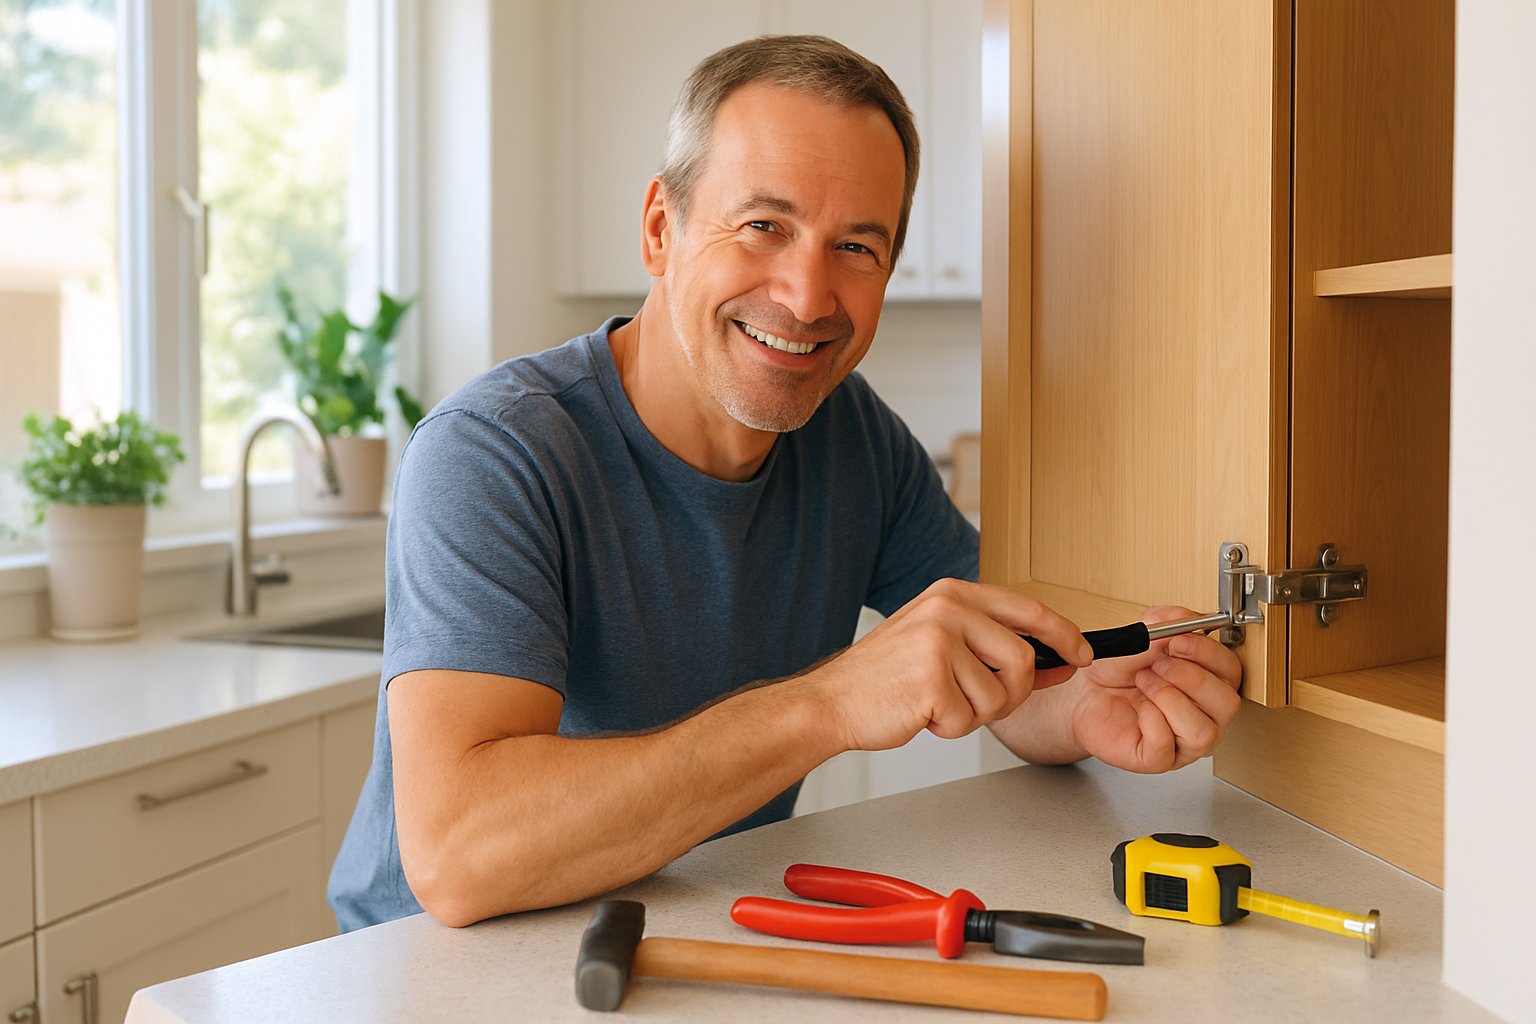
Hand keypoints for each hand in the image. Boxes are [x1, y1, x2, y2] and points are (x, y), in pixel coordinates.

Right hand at [806, 579, 1090, 751]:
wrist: (834, 701)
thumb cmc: (886, 677)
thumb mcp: (939, 640)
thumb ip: (990, 643)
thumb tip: (1054, 660)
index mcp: (952, 593)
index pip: (1027, 609)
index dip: (1063, 634)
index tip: (1081, 654)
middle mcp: (947, 609)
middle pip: (1022, 659)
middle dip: (1011, 693)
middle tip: (978, 703)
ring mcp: (938, 641)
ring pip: (998, 695)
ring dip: (973, 714)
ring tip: (936, 704)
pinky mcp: (930, 679)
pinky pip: (969, 718)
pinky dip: (949, 728)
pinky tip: (921, 714)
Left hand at [1068, 605, 1242, 771]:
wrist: (1085, 690)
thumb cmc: (1119, 669)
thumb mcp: (1140, 635)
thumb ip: (1165, 623)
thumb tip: (1188, 619)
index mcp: (1209, 682)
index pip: (1232, 671)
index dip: (1209, 654)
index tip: (1179, 639)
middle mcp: (1204, 714)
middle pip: (1228, 704)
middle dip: (1191, 677)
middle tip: (1158, 664)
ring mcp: (1183, 741)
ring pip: (1204, 732)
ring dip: (1170, 698)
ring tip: (1144, 683)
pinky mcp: (1157, 759)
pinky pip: (1166, 747)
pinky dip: (1151, 721)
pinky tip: (1138, 709)